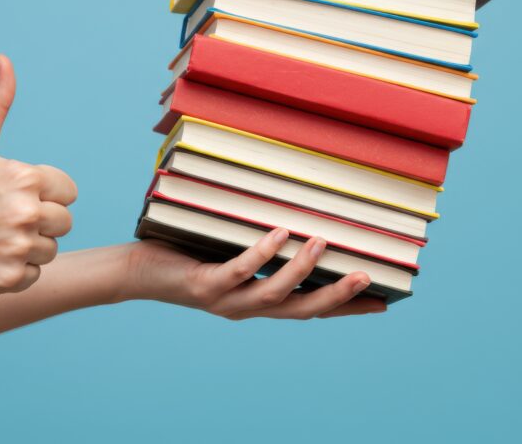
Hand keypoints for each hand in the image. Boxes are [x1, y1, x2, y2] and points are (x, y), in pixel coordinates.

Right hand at [0, 55, 76, 295]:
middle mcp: (27, 212)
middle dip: (39, 220)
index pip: (68, 190)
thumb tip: (3, 59)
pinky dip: (15, 270)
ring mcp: (18, 248)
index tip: (14, 194)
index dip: (45, 192)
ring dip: (28, 247)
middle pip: (64, 222)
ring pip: (50, 250)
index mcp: (26, 177)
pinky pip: (34, 276)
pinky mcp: (8, 278)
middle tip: (1, 217)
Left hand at [122, 229, 386, 319]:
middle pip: (301, 309)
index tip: (384, 303)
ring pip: (273, 293)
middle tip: (369, 278)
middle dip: (336, 297)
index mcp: (257, 302)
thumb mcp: (229, 252)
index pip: (310, 309)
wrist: (137, 272)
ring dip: (301, 269)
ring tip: (323, 242)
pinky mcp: (204, 284)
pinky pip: (238, 270)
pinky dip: (262, 254)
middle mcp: (245, 307)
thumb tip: (292, 211)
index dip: (346, 308)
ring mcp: (226, 299)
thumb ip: (259, 244)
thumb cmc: (186, 255)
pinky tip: (278, 233)